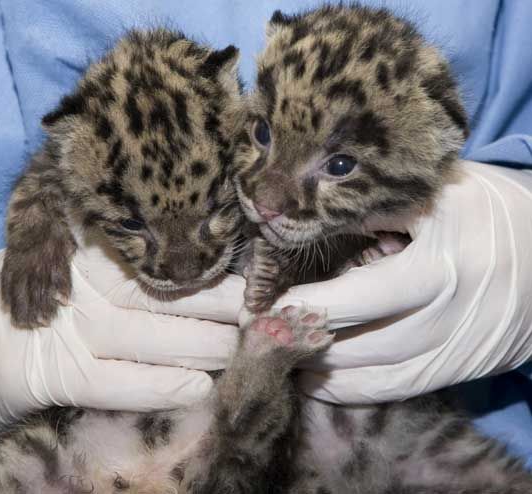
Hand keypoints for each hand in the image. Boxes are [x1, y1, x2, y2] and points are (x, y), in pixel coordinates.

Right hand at [0, 243, 238, 435]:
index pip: (150, 245)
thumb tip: (203, 256)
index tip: (249, 267)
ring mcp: (60, 328)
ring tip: (241, 346)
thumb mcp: (71, 261)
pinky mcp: (49, 376)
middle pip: (154, 288)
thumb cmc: (36, 299)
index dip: (202, 256)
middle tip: (260, 308)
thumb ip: (121, 253)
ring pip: (142, 334)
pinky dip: (157, 385)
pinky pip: (113, 383)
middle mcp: (73, 282)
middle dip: (213, 300)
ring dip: (199, 343)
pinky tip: (198, 386)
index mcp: (79, 243)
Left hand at [271, 161, 531, 402]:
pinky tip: (320, 383)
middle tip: (259, 338)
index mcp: (442, 264)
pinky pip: (401, 390)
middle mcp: (452, 315)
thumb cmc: (482, 210)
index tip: (264, 309)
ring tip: (280, 361)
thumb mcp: (433, 193)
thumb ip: (373, 209)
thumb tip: (304, 221)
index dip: (307, 306)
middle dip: (306, 344)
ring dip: (324, 373)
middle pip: (364, 344)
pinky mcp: (462, 369)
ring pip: (378, 377)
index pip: (362, 297)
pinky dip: (356, 391)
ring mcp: (459, 350)